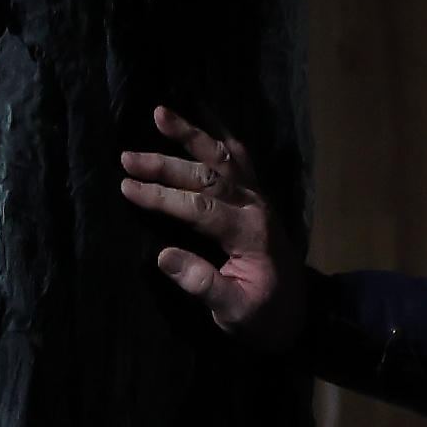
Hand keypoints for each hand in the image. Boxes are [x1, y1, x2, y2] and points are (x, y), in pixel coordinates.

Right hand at [118, 106, 296, 344]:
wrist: (298, 314)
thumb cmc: (263, 317)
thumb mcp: (234, 313)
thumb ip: (204, 286)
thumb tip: (163, 257)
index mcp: (248, 233)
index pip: (199, 208)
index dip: (161, 197)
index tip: (127, 187)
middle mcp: (255, 205)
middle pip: (206, 175)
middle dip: (165, 165)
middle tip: (127, 156)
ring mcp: (258, 196)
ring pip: (223, 156)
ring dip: (191, 133)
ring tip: (160, 111)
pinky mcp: (257, 194)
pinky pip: (239, 155)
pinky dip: (220, 130)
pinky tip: (202, 110)